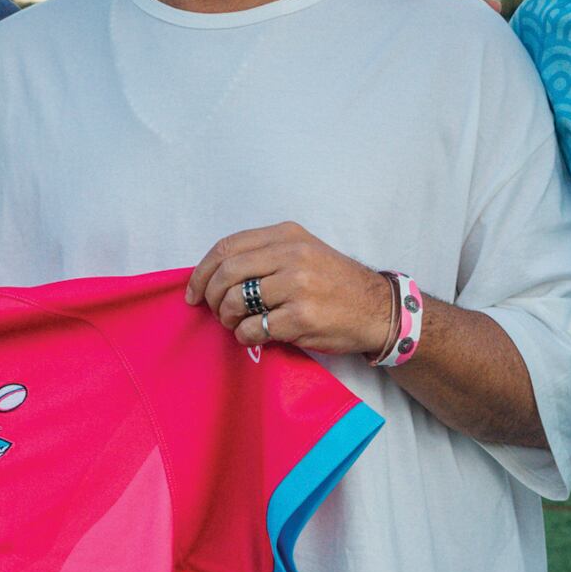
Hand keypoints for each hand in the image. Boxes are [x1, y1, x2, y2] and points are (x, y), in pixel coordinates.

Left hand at [188, 222, 396, 358]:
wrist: (377, 308)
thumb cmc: (334, 283)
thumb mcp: (303, 251)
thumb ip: (264, 255)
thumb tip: (214, 275)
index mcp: (287, 235)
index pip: (227, 247)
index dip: (201, 271)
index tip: (193, 291)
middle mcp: (292, 255)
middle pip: (226, 273)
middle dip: (210, 296)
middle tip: (214, 311)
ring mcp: (297, 285)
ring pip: (235, 301)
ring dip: (227, 318)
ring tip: (236, 324)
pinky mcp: (301, 317)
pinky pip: (253, 328)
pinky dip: (245, 336)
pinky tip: (254, 336)